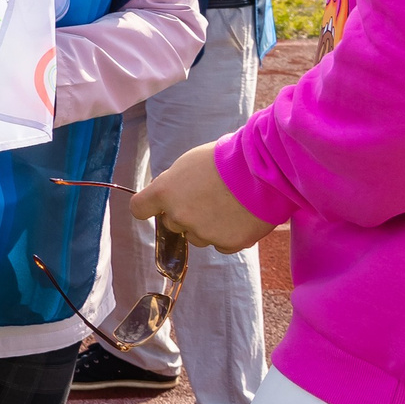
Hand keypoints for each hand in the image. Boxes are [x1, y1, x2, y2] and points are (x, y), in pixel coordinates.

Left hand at [132, 141, 273, 253]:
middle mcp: (179, 216)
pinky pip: (221, 244)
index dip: (148, 207)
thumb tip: (166, 195)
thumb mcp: (188, 163)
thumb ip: (173, 183)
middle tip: (206, 198)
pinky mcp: (228, 244)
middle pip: (172, 223)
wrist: (264, 171)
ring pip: (197, 236)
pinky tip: (241, 216)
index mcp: (165, 192)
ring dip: (207, 226)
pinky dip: (228, 234)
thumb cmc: (225, 159)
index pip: (139, 208)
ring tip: (228, 204)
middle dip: (184, 214)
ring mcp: (203, 233)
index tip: (155, 207)